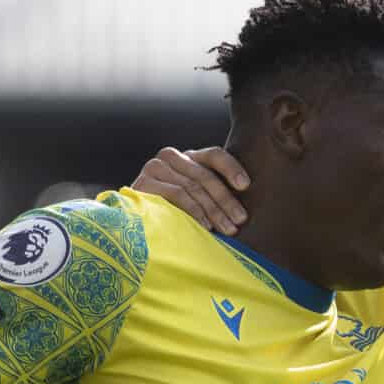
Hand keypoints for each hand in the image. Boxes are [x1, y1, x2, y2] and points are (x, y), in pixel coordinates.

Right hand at [131, 146, 251, 234]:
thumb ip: (215, 193)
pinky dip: (194, 211)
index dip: (232, 168)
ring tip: (228, 228)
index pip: (214, 155)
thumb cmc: (178, 213)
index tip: (246, 186)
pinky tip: (205, 226)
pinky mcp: (145, 182)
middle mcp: (171, 156)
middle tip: (241, 220)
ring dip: (214, 211)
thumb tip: (247, 208)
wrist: (137, 222)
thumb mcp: (199, 200)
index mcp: (189, 157)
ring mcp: (156, 167)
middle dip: (226, 201)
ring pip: (193, 187)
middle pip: (206, 176)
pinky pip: (177, 194)